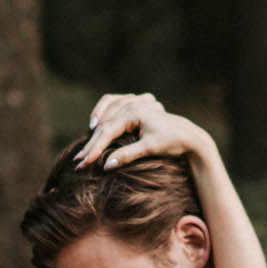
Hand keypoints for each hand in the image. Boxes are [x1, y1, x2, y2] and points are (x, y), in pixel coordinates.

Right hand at [77, 92, 206, 168]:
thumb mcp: (150, 149)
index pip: (107, 132)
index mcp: (134, 113)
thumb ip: (128, 155)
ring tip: (86, 148)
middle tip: (78, 162)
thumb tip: (106, 166)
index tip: (83, 163)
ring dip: (94, 128)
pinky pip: (112, 102)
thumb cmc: (172, 142)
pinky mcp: (134, 104)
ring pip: (105, 111)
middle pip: (103, 124)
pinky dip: (103, 111)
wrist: (188, 135)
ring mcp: (132, 101)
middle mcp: (131, 104)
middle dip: (90, 143)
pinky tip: (96, 123)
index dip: (94, 148)